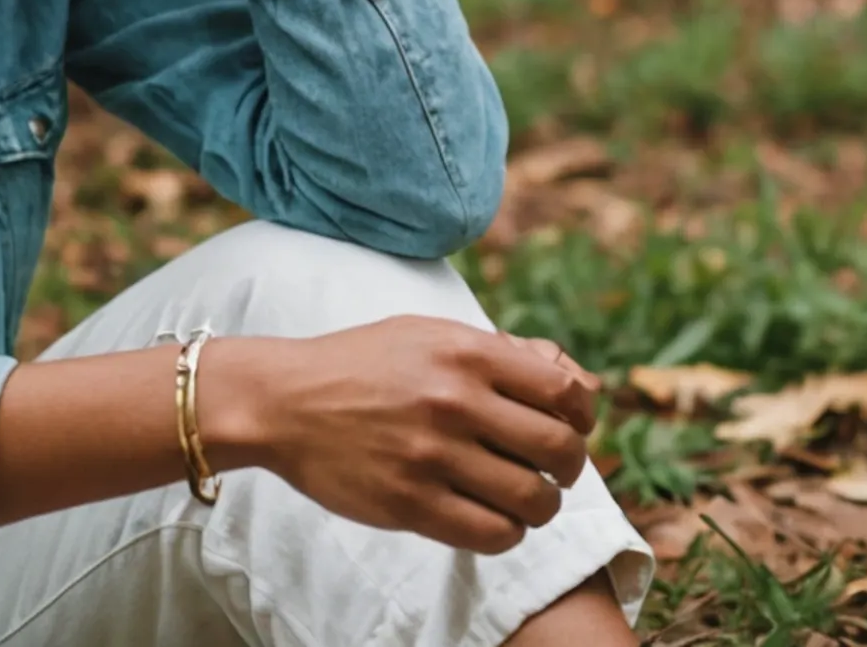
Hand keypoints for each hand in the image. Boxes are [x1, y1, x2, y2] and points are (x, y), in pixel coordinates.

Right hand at [200, 318, 600, 554]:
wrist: (283, 400)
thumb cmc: (363, 364)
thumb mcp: (430, 333)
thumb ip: (502, 353)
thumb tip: (581, 385)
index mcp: (466, 352)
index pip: (566, 393)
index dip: (582, 417)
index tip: (569, 428)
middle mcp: (454, 400)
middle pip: (560, 450)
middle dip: (569, 468)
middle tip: (550, 472)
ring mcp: (432, 455)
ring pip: (534, 500)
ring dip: (541, 506)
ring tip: (522, 499)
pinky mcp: (410, 503)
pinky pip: (493, 534)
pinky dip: (506, 532)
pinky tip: (490, 518)